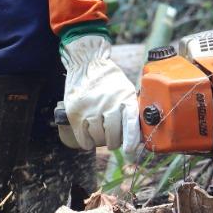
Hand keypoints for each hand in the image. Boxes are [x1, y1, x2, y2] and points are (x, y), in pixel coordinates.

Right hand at [59, 34, 141, 156]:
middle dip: (114, 142)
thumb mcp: (126, 89)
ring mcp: (91, 108)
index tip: (130, 149)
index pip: (130, 122)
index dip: (131, 138)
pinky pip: (83, 137)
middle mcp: (108, 103)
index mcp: (125, 97)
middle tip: (113, 141)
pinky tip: (89, 140)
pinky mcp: (76, 112)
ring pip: (98, 137)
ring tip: (101, 136)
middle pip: (113, 135)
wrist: (87, 63)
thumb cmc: (109, 79)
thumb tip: (137, 134)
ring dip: (100, 141)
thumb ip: (130, 108)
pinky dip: (87, 142)